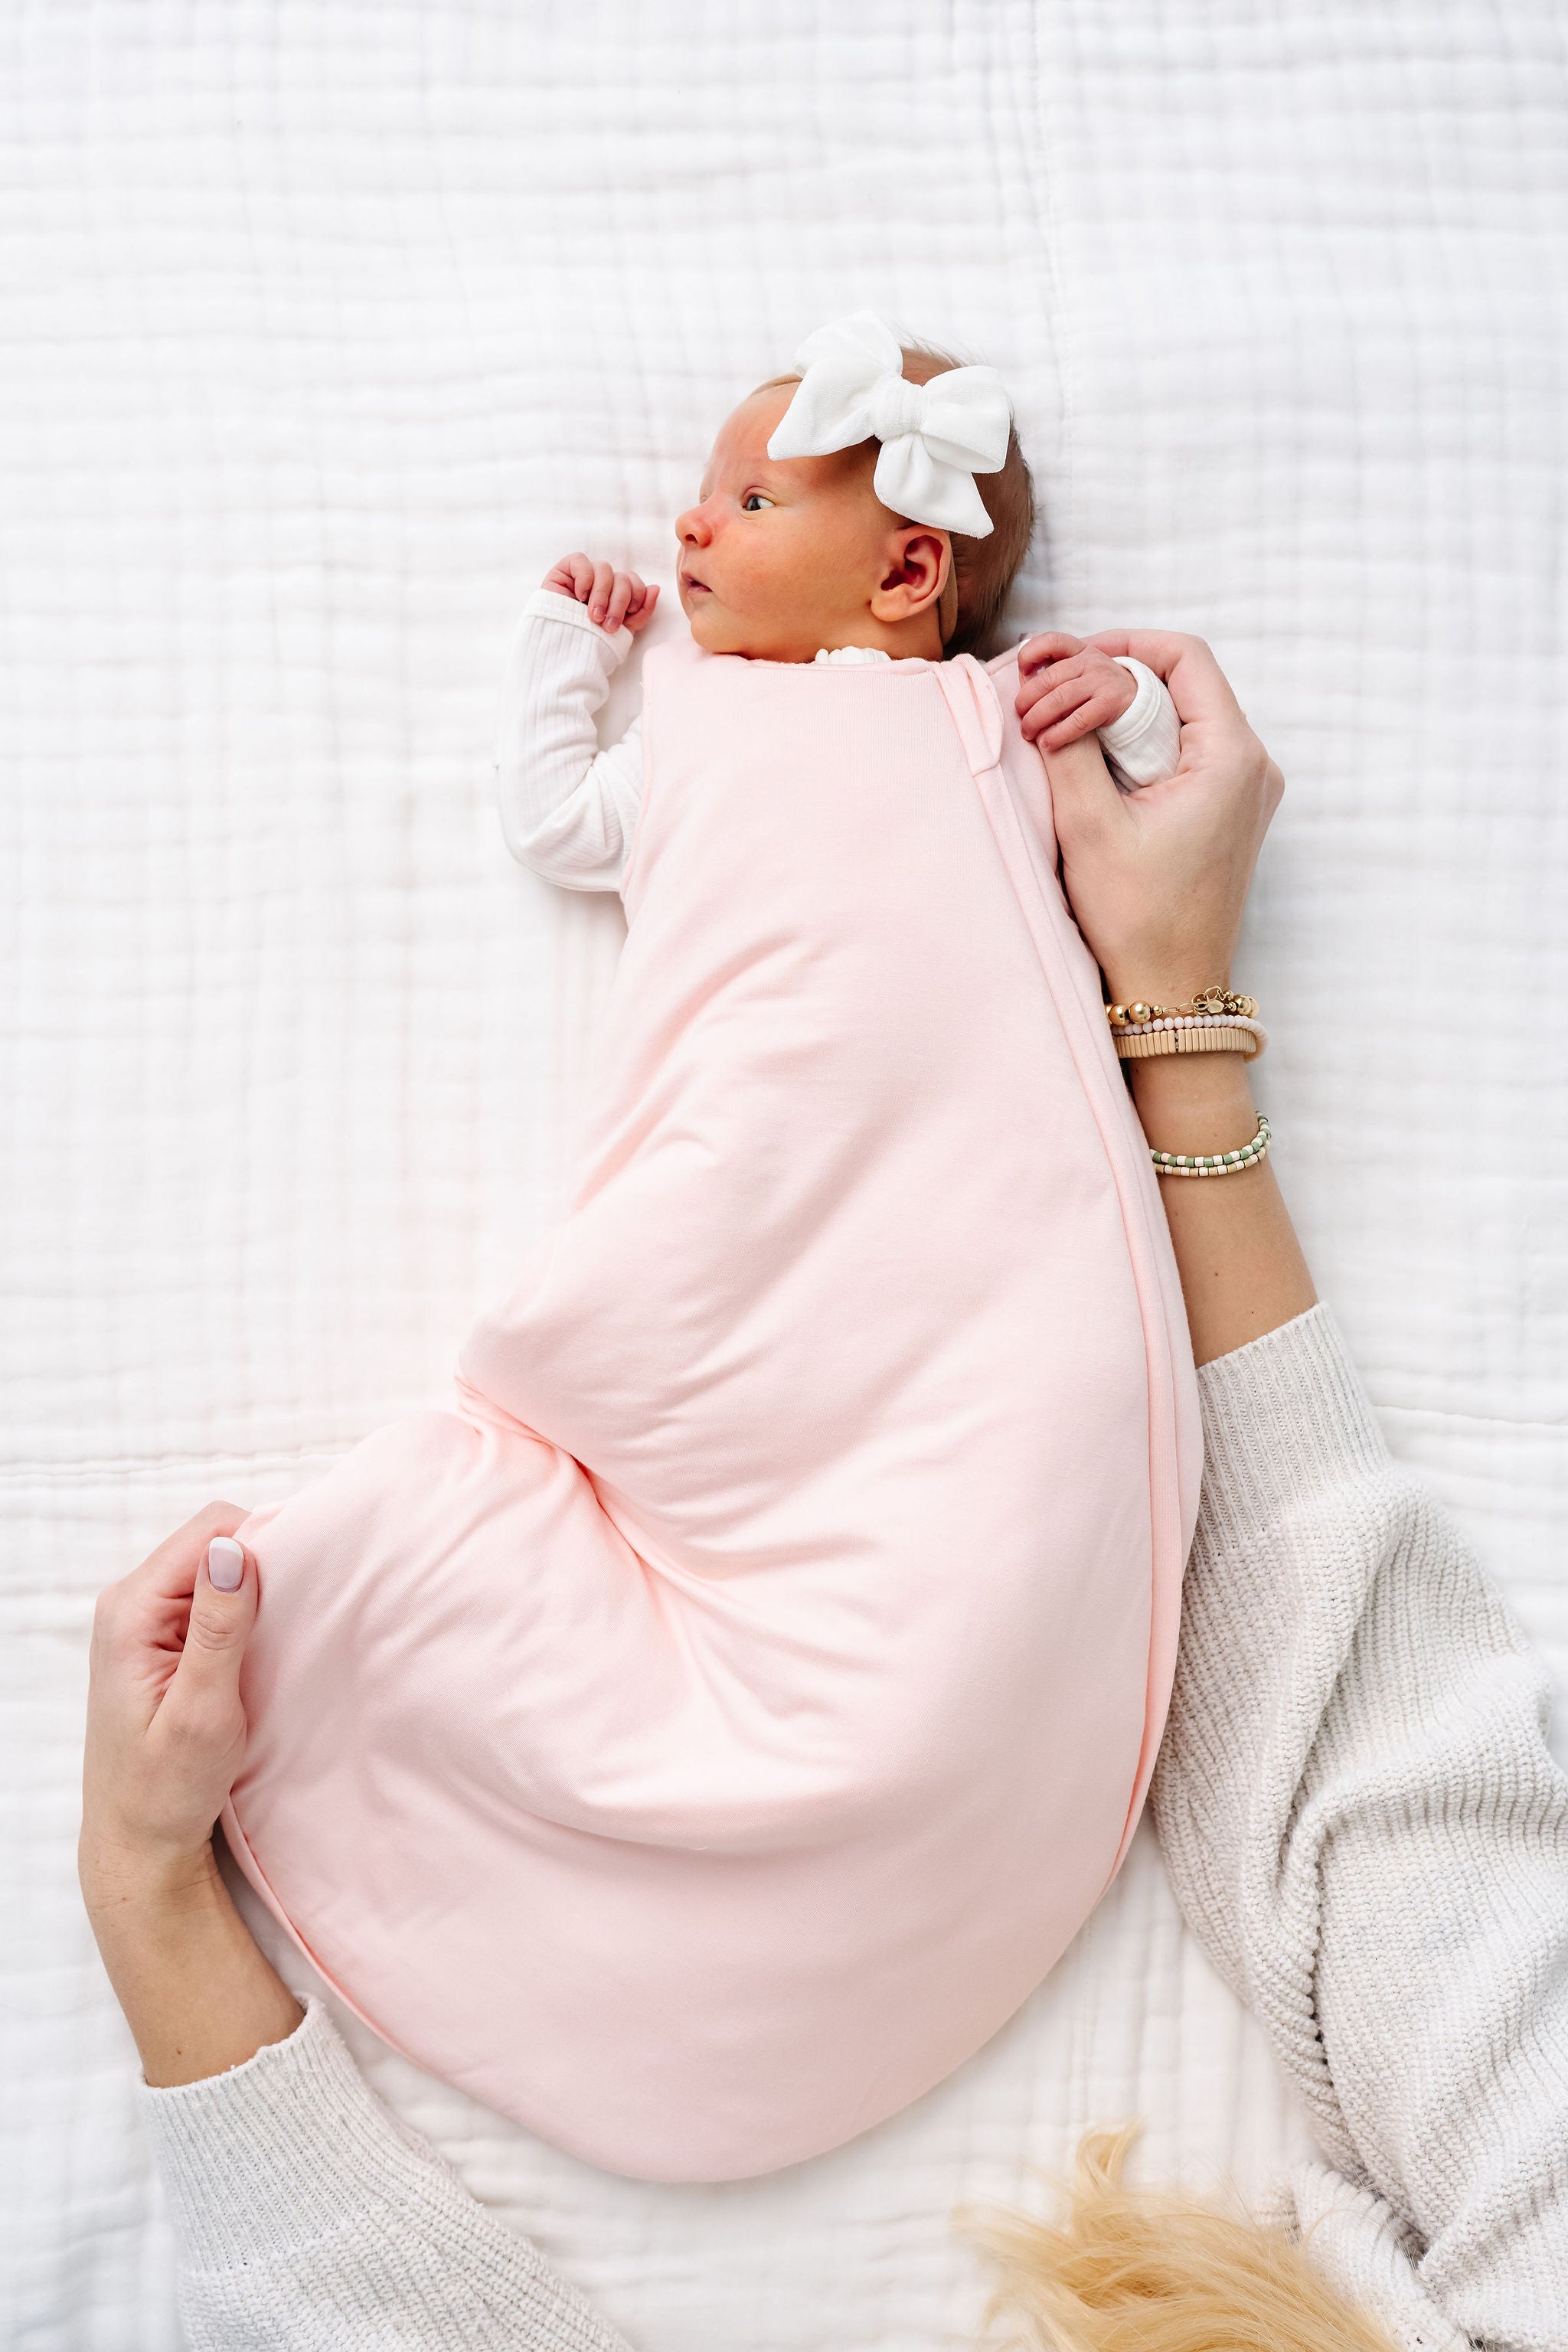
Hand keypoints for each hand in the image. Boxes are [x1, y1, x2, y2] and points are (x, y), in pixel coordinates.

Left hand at [79, 1506, 305, 2084]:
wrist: (139, 1844)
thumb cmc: (166, 1790)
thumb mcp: (201, 1712)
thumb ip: (217, 1628)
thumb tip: (234, 1550)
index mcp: (132, 1611)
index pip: (211, 1531)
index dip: (264, 1546)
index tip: (299, 1593)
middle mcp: (131, 1603)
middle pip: (214, 1541)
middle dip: (263, 1568)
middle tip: (292, 1623)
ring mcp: (145, 1621)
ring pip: (218, 1568)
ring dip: (256, 1594)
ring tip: (276, 1643)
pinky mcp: (163, 1640)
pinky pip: (213, 1597)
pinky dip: (246, 1614)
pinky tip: (260, 1653)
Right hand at [543, 553, 660, 633]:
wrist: (561, 651)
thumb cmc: (590, 642)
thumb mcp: (622, 631)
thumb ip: (641, 612)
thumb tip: (656, 588)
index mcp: (617, 594)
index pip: (634, 583)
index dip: (637, 597)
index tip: (628, 618)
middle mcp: (602, 583)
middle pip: (621, 577)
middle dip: (619, 602)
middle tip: (608, 624)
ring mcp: (583, 575)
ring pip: (604, 569)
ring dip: (602, 594)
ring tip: (593, 616)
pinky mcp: (564, 571)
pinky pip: (580, 561)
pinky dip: (584, 578)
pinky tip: (580, 596)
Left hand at [1014, 633, 1136, 749]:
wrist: (1139, 700)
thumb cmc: (1100, 687)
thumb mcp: (1082, 669)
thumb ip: (1056, 668)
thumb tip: (1022, 673)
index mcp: (1080, 650)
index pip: (1052, 641)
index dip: (1031, 654)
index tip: (1021, 671)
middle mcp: (1091, 661)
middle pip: (1048, 679)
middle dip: (1026, 700)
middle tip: (1019, 716)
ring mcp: (1102, 681)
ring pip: (1059, 699)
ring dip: (1037, 719)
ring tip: (1028, 732)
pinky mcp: (1110, 703)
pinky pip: (1078, 720)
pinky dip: (1059, 734)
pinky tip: (1047, 743)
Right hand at [1017, 629, 1281, 1005]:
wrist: (1171, 992)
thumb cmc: (1138, 919)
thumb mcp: (1090, 826)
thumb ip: (1070, 746)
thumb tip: (1050, 688)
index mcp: (1232, 758)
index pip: (1185, 658)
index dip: (1122, 644)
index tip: (1069, 659)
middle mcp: (1252, 766)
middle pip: (1182, 683)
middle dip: (1113, 676)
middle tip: (1053, 688)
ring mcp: (1245, 790)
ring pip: (1180, 715)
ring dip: (1122, 711)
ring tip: (1064, 725)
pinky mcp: (1229, 812)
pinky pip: (1184, 751)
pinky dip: (1138, 744)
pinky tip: (1093, 761)